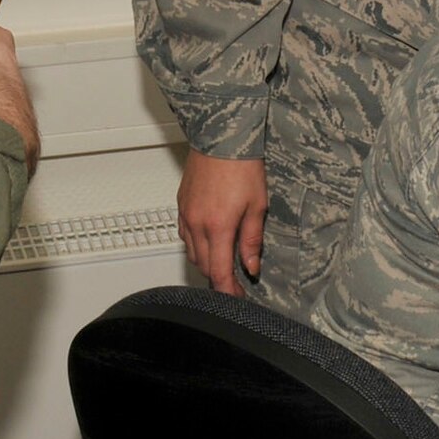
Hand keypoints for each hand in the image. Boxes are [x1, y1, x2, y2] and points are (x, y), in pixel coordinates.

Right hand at [178, 149, 267, 295]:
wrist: (222, 140)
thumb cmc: (242, 167)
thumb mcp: (257, 205)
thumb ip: (252, 239)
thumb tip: (251, 265)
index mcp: (218, 227)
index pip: (219, 271)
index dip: (227, 290)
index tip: (236, 297)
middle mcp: (197, 224)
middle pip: (204, 265)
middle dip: (219, 278)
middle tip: (235, 283)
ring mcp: (186, 215)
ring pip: (193, 252)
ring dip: (207, 262)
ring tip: (224, 264)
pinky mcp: (181, 206)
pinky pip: (185, 236)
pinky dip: (196, 246)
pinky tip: (209, 243)